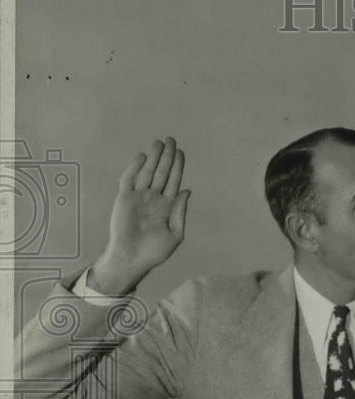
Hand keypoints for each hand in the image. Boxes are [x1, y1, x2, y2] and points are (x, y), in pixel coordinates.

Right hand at [90, 138, 189, 295]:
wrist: (132, 259)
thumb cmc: (155, 251)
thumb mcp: (176, 233)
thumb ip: (180, 211)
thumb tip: (187, 190)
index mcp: (167, 205)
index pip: (173, 181)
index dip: (177, 166)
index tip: (181, 152)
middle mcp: (153, 198)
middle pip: (161, 172)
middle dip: (167, 157)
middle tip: (171, 140)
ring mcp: (139, 197)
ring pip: (147, 173)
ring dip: (153, 158)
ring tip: (159, 143)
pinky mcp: (124, 199)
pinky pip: (129, 180)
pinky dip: (135, 168)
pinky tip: (142, 157)